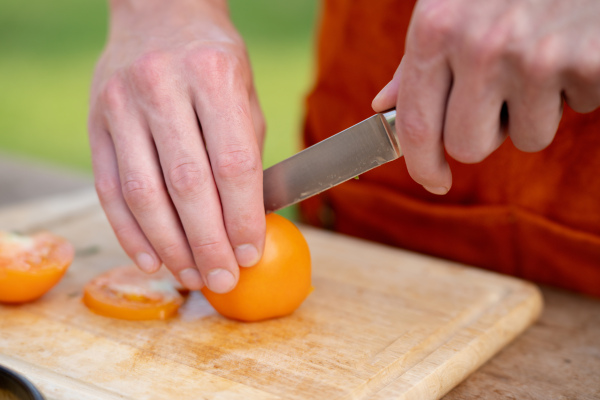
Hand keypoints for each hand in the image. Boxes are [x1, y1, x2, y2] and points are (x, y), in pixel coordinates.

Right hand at [88, 0, 265, 292]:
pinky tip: (151, 259)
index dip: (243, 217)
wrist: (159, 14)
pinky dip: (130, 232)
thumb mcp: (244, 94)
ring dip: (169, 246)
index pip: (233, 163)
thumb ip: (245, 153)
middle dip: (208, 243)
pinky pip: (110, 188)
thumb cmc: (213, 61)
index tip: (250, 253)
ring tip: (191, 277)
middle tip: (222, 280)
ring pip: (144, 194)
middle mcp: (163, 87)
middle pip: (187, 185)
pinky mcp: (95, 123)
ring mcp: (121, 104)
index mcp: (213, 76)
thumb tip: (247, 222)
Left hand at [373, 0, 599, 193]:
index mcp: (437, 28)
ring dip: (534, 109)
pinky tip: (572, 46)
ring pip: (524, 137)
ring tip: (543, 55)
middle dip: (484, 132)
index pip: (416, 125)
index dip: (421, 165)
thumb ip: (419, 60)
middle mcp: (480, 45)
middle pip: (467, 146)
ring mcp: (535, 56)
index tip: (433, 180)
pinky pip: (574, 110)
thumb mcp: (454, 5)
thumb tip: (384, 108)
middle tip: (502, 93)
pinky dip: (575, 88)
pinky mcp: (588, 63)